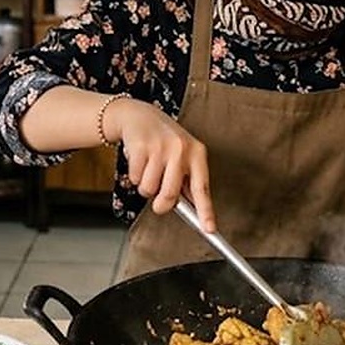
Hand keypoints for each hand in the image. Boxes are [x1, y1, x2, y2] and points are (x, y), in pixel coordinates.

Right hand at [102, 98, 216, 231]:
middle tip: (158, 201)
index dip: (206, 211)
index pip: (202, 188)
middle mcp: (181, 149)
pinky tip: (139, 161)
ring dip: (145, 186)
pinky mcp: (141, 147)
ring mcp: (161, 147)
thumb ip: (187, 181)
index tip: (209, 228)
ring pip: (149, 189)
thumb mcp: (183, 156)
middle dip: (161, 204)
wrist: (139, 115)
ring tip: (148, 170)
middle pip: (170, 195)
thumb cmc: (164, 142)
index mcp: (197, 153)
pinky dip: (134, 176)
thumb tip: (192, 212)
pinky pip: (136, 178)